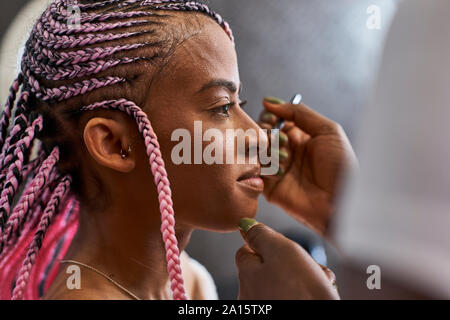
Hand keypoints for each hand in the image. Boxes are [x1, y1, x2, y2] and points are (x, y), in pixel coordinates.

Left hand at [235, 218, 338, 299]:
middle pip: (266, 268)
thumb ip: (261, 235)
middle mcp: (250, 296)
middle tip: (310, 266)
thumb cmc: (301, 290)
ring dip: (301, 278)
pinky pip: (290, 297)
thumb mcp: (281, 250)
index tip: (286, 248)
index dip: (268, 245)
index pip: (247, 251)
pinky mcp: (279, 314)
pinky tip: (320, 295)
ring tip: (321, 281)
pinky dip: (304, 294)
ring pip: (282, 284)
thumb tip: (243, 225)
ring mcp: (265, 307)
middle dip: (290, 263)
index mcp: (246, 275)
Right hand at [258, 97, 356, 235]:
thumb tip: (270, 101)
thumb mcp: (327, 131)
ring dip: (268, 150)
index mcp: (300, 137)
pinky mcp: (270, 187)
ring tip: (285, 158)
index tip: (273, 117)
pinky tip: (279, 170)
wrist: (341, 201)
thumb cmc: (341, 166)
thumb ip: (299, 113)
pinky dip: (264, 167)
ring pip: (257, 151)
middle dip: (267, 133)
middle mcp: (287, 151)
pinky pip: (256, 172)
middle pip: (262, 134)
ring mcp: (277, 169)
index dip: (270, 116)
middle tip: (282, 140)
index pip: (275, 120)